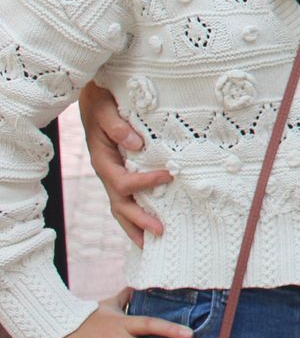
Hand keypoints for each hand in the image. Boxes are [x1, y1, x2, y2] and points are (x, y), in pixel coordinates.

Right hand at [80, 81, 169, 245]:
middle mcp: (106, 171)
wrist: (93, 95)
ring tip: (153, 242)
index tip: (169, 175)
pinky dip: (135, 213)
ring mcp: (112, 174)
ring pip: (120, 206)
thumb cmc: (100, 99)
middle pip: (119, 204)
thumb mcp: (104, 107)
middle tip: (162, 231)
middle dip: (139, 220)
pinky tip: (150, 223)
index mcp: (103, 159)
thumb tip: (136, 144)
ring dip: (135, 225)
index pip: (123, 181)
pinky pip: (126, 197)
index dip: (145, 183)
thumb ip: (116, 125)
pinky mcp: (119, 171)